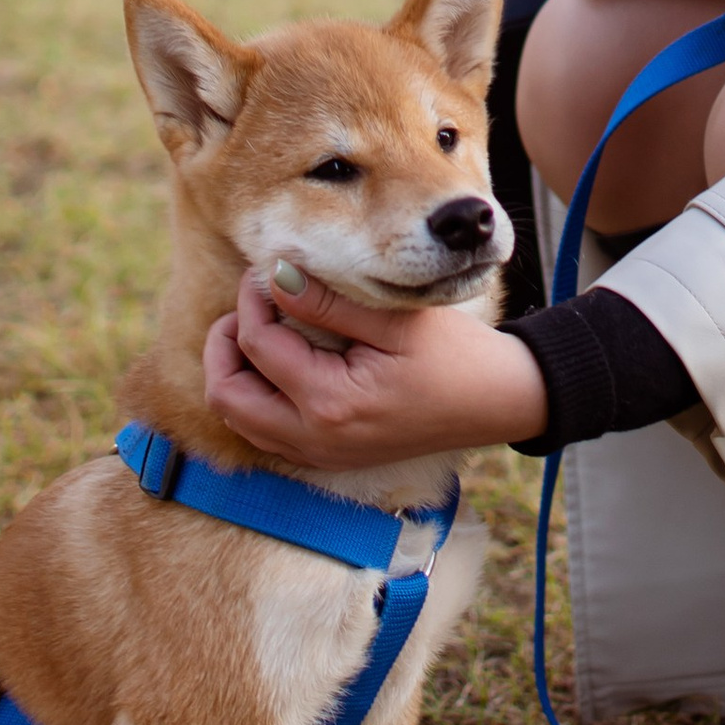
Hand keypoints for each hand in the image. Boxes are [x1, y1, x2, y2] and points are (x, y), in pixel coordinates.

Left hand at [201, 270, 549, 468]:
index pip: (256, 345)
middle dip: (224, 345)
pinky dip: (257, 398)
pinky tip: (280, 365)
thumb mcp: (396, 321)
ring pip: (240, 419)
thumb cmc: (456, 357)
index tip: (269, 269)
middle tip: (249, 306)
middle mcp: (315, 438)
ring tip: (262, 330)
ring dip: (237, 373)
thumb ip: (329, 302)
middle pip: (227, 395)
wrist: (499, 403)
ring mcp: (320, 453)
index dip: (252, 299)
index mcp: (329, 402)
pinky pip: (266, 433)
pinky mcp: (329, 456)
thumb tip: (274, 275)